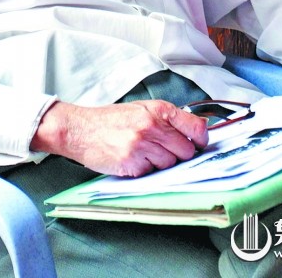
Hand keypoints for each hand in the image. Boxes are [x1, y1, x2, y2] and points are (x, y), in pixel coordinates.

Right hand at [30, 99, 208, 176]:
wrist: (80, 129)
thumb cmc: (110, 119)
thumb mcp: (141, 109)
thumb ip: (166, 118)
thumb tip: (194, 130)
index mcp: (157, 110)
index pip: (195, 127)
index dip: (202, 139)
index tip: (200, 144)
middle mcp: (152, 127)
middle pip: (186, 151)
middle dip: (180, 154)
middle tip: (165, 150)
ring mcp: (142, 146)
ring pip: (170, 164)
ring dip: (161, 163)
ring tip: (144, 152)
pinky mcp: (133, 164)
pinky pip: (152, 173)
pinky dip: (145, 169)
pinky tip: (133, 159)